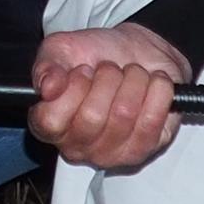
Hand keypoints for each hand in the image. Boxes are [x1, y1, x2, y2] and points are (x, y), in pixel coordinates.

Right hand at [28, 25, 191, 171]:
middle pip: (91, 117)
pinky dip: (157, 90)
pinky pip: (151, 119)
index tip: (81, 71)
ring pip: (123, 115)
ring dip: (133, 80)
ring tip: (131, 73)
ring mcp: (113, 152)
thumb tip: (48, 88)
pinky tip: (152, 82)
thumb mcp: (60, 50)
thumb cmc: (96, 56)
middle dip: (106, 78)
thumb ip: (46, 67)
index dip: (70, 90)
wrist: (137, 51)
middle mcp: (79, 146)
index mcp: (50, 126)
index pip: (50, 122)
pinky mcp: (146, 148)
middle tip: (110, 69)